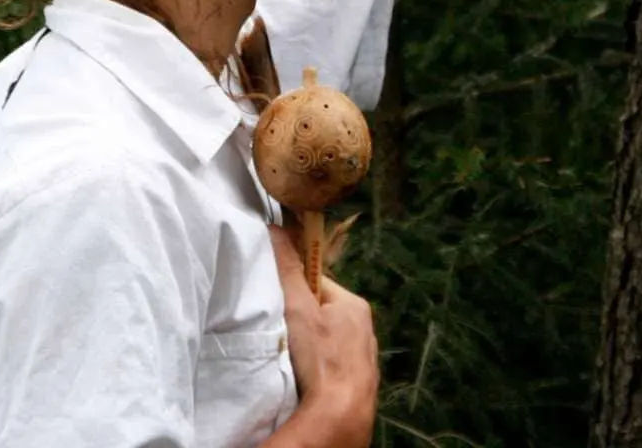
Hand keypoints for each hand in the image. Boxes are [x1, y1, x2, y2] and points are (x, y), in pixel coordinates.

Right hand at [271, 223, 376, 445]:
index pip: (317, 284)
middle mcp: (364, 328)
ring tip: (294, 357)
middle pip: (322, 312)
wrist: (341, 413)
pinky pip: (333, 364)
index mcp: (354, 305)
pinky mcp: (357, 381)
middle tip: (284, 332)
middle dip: (302, 320)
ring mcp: (363, 357)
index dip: (294, 290)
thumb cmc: (322, 357)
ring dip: (310, 346)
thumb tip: (276, 227)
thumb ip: (287, 269)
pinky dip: (319, 367)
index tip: (279, 303)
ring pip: (328, 340)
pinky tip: (306, 376)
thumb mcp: (298, 307)